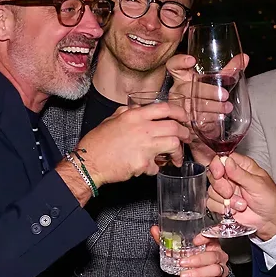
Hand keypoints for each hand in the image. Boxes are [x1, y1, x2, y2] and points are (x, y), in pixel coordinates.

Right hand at [74, 103, 190, 185]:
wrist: (88, 162)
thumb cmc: (98, 142)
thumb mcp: (111, 119)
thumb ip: (127, 112)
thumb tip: (138, 108)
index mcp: (134, 116)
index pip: (165, 108)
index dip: (180, 113)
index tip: (185, 118)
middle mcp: (142, 128)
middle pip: (175, 127)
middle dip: (185, 134)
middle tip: (187, 139)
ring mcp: (144, 146)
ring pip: (173, 145)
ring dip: (177, 153)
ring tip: (175, 158)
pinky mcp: (143, 163)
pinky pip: (157, 166)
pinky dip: (155, 168)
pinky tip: (149, 168)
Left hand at [150, 228, 230, 276]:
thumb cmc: (187, 267)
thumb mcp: (176, 254)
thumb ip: (165, 242)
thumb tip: (154, 229)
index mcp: (211, 245)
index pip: (212, 237)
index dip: (206, 238)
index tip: (194, 241)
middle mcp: (218, 256)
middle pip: (213, 255)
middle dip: (197, 259)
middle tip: (182, 263)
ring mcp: (222, 269)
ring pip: (215, 269)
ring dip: (199, 272)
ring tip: (184, 275)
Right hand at [166, 53, 249, 163]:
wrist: (199, 122)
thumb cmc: (206, 97)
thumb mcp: (215, 82)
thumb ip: (228, 70)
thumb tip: (244, 58)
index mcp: (183, 78)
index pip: (174, 66)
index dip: (180, 62)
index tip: (192, 60)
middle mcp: (178, 91)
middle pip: (188, 88)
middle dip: (208, 91)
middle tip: (224, 95)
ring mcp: (179, 107)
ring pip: (194, 106)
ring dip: (213, 107)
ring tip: (227, 108)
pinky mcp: (184, 122)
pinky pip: (196, 120)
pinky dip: (210, 120)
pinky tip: (219, 119)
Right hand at [206, 154, 275, 240]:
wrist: (270, 220)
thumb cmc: (270, 199)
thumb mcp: (258, 185)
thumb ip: (241, 174)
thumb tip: (227, 161)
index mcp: (242, 166)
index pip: (222, 159)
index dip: (217, 165)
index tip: (219, 174)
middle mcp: (232, 176)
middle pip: (213, 174)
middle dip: (220, 186)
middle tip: (230, 193)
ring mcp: (226, 190)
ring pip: (211, 190)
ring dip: (224, 200)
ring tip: (241, 204)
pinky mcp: (222, 203)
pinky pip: (211, 203)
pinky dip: (222, 208)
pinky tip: (234, 210)